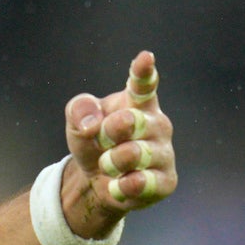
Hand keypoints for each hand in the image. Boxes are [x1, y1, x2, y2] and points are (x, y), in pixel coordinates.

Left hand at [62, 50, 176, 238]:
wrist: (97, 181)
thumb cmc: (94, 142)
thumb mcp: (77, 121)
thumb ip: (79, 109)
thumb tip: (92, 124)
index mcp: (138, 101)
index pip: (143, 83)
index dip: (143, 72)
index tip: (145, 58)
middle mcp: (157, 122)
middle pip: (130, 121)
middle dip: (108, 133)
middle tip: (103, 140)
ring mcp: (165, 151)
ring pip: (134, 154)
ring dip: (111, 162)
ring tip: (109, 165)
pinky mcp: (166, 180)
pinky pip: (141, 183)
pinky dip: (120, 186)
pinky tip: (119, 184)